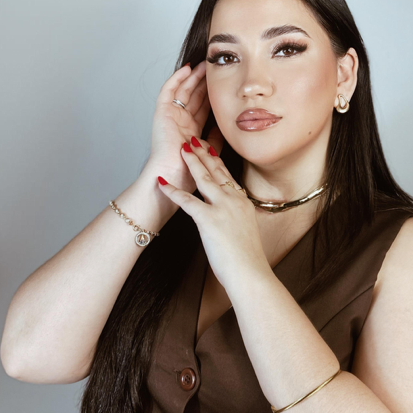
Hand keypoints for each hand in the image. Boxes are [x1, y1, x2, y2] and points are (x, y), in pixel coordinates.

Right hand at [143, 60, 223, 195]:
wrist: (174, 177)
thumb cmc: (189, 172)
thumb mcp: (210, 151)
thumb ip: (217, 137)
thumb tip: (228, 124)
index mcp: (191, 132)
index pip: (203, 108)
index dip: (212, 95)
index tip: (224, 83)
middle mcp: (180, 122)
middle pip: (194, 96)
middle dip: (204, 82)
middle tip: (216, 68)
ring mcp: (170, 117)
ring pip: (183, 91)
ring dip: (193, 77)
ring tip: (204, 63)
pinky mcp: (162, 114)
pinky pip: (168, 91)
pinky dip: (177, 78)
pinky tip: (187, 68)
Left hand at [155, 135, 270, 290]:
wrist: (250, 272)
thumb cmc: (247, 258)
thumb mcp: (246, 230)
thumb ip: (237, 218)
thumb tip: (230, 217)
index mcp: (243, 202)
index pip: (227, 175)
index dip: (216, 160)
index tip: (209, 148)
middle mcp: (234, 200)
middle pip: (216, 171)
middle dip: (203, 153)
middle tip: (193, 139)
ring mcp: (222, 208)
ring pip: (204, 178)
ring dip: (191, 162)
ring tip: (181, 148)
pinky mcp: (209, 220)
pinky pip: (187, 201)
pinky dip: (173, 191)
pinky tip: (162, 183)